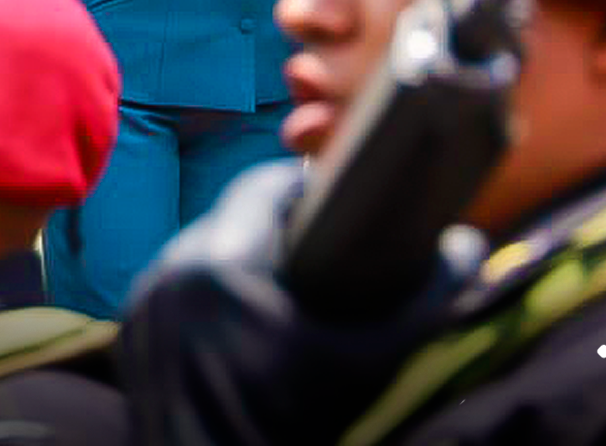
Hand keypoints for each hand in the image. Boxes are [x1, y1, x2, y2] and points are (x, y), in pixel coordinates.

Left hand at [121, 160, 483, 445]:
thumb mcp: (367, 363)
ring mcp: (143, 307)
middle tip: (322, 242)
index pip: (262, 186)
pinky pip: (174, 295)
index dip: (304, 183)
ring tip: (288, 280)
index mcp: (220, 262)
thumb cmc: (296, 422)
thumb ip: (424, 302)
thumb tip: (472, 247)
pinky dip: (208, 297)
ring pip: (198, 256)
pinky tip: (244, 318)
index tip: (339, 194)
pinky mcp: (133, 341)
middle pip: (229, 219)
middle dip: (275, 225)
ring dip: (239, 259)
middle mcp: (170, 271)